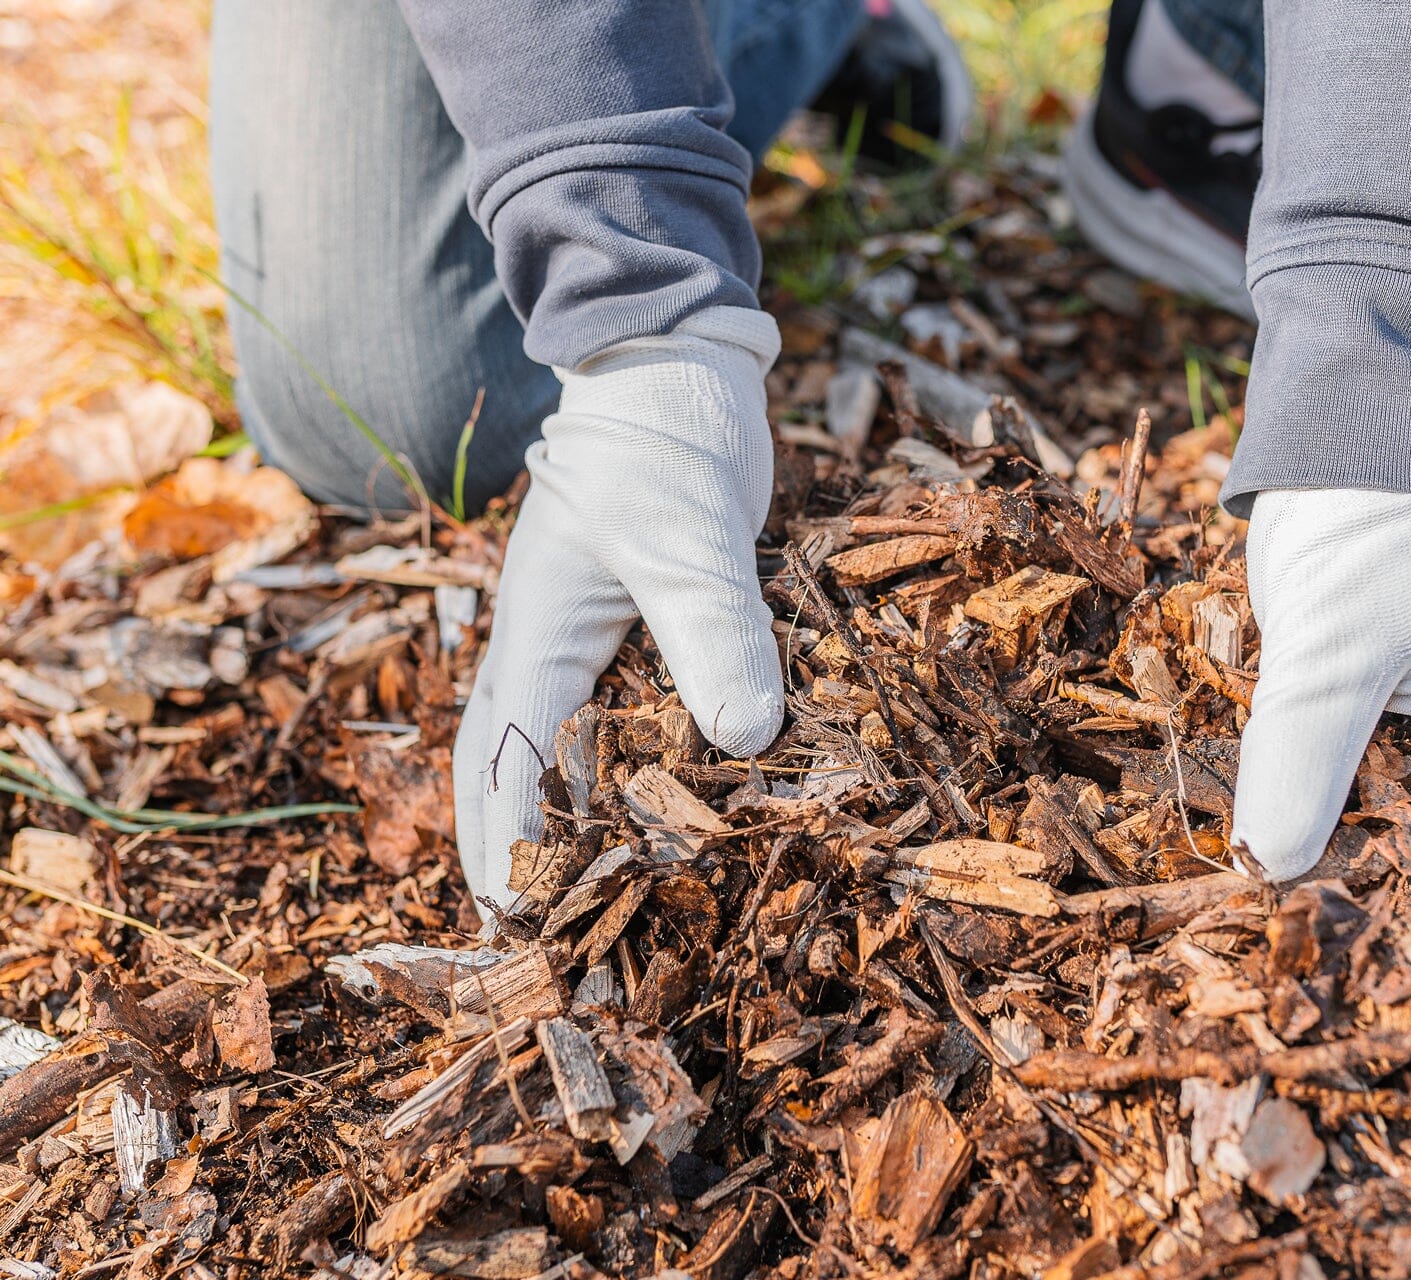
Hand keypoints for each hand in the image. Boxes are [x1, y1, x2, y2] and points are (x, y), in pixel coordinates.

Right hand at [453, 307, 785, 914]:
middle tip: (527, 938)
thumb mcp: (688, 539)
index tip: (526, 934)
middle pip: (502, 768)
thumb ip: (713, 633)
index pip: (509, 768)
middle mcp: (544, 647)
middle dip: (508, 852)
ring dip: (555, 816)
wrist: (675, 368)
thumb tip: (746, 742)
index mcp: (536, 637)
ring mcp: (584, 636)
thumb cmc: (662, 444)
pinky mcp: (632, 624)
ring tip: (577, 893)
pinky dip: (617, 764)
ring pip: (548, 745)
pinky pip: (610, 712)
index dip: (515, 854)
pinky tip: (657, 800)